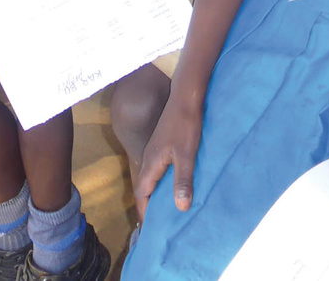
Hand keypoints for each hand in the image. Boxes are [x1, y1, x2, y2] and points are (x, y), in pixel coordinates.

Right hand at [133, 100, 203, 220]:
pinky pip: (159, 170)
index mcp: (151, 163)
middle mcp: (149, 158)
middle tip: (157, 224)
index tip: (149, 229)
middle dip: (148, 206)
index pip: (142, 193)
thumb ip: (182, 181)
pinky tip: (175, 184)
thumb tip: (180, 208)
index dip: (144, 211)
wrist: (186, 98)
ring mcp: (156, 150)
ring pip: (152, 178)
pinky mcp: (163, 145)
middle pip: (144, 187)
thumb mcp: (186, 156)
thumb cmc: (185, 126)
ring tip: (166, 209)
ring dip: (156, 193)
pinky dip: (163, 182)